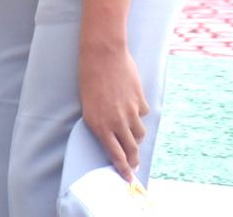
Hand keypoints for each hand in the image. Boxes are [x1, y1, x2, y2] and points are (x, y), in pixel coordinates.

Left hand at [78, 41, 147, 181]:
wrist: (102, 53)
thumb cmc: (89, 76)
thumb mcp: (89, 103)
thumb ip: (102, 121)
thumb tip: (113, 134)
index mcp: (98, 124)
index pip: (115, 155)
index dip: (123, 169)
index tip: (128, 178)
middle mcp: (115, 122)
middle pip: (132, 149)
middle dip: (134, 160)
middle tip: (135, 165)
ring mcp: (130, 112)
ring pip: (140, 134)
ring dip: (137, 137)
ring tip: (133, 136)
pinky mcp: (140, 101)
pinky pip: (143, 113)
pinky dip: (139, 112)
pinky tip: (133, 103)